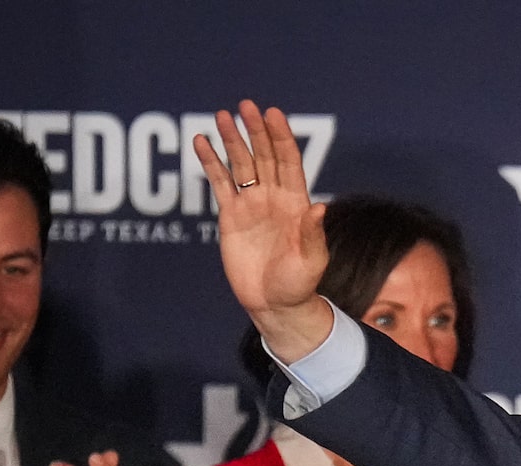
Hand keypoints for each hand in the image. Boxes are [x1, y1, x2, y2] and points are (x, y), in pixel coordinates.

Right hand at [194, 102, 336, 360]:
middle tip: (246, 105)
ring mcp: (251, 205)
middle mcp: (274, 198)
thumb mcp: (311, 260)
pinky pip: (219, 183)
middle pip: (264, 156)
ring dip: (232, 140)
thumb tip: (319, 207)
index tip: (273, 114)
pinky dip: (210, 162)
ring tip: (222, 115)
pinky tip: (201, 142)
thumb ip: (311, 234)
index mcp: (296, 204)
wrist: (275, 304)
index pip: (289, 162)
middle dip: (256, 130)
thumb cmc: (299, 284)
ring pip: (240, 164)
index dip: (281, 138)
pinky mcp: (231, 216)